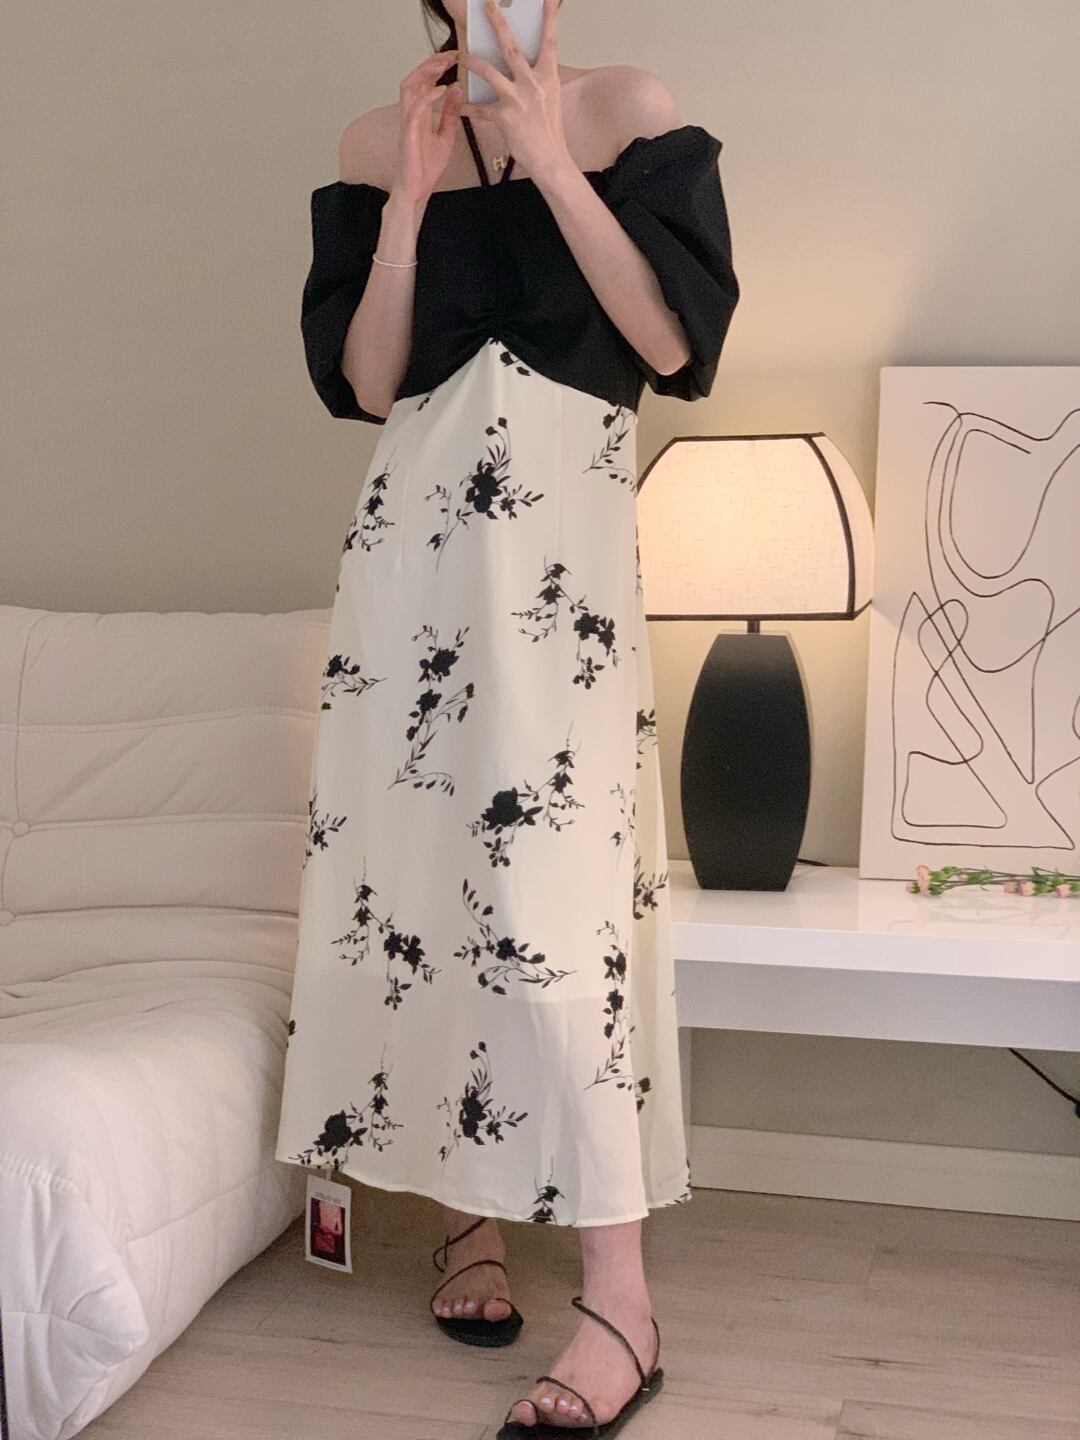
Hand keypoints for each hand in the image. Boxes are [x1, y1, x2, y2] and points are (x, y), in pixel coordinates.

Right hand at [393, 50, 465, 203]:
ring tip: (443, 65)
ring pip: (409, 87)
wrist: (418, 190)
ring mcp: (408, 123)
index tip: (454, 57)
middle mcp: (411, 114)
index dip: (437, 66)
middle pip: (415, 78)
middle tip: (450, 55)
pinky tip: (441, 90)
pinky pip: (415, 109)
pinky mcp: (409, 134)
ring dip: (426, 73)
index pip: (425, 82)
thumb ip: (450, 114)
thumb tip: (456, 90)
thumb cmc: (426, 166)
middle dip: (431, 63)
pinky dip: (428, 97)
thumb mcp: (446, 135)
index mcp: (420, 113)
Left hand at [455, 0, 571, 184]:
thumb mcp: (551, 97)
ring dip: (472, 61)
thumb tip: (528, 61)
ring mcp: (518, 99)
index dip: (548, 18)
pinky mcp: (505, 117)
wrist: (551, 160)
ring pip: (489, 72)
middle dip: (499, 24)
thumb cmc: (549, 131)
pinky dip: (469, 107)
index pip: (550, 41)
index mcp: (548, 77)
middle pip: (512, 48)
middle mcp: (534, 84)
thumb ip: (539, 76)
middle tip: (488, 6)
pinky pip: (481, 108)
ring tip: (461, 54)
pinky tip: (459, 105)